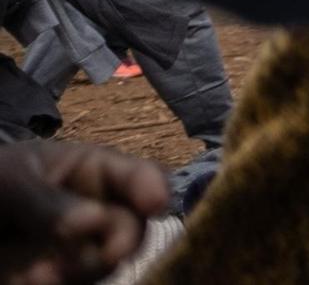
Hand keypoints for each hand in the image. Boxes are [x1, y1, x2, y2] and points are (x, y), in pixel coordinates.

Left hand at [0, 141, 167, 284]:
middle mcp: (93, 213)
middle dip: (121, 241)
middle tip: (108, 254)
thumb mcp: (8, 182)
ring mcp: (74, 252)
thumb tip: (95, 223)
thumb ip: (47, 201)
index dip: (154, 189)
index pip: (138, 177)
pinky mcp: (57, 280)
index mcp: (90, 173)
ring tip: (37, 276)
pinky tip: (27, 281)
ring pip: (105, 266)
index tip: (155, 205)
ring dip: (81, 272)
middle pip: (133, 228)